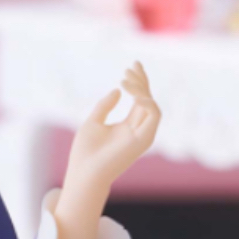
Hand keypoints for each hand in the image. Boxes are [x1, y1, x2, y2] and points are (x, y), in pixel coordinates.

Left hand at [64, 61, 160, 198]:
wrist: (84, 172)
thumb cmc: (86, 152)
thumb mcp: (93, 122)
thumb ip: (105, 106)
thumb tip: (118, 89)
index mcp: (128, 127)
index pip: (139, 100)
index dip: (138, 82)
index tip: (132, 66)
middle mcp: (138, 130)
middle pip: (147, 100)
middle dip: (142, 81)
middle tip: (132, 66)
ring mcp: (142, 135)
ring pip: (152, 106)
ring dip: (141, 90)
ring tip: (126, 80)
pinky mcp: (144, 140)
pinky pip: (154, 116)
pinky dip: (147, 102)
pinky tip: (133, 93)